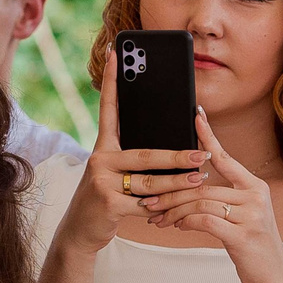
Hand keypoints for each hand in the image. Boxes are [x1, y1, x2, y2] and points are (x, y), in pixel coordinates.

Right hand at [52, 53, 208, 254]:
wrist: (79, 231)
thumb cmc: (105, 198)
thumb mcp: (115, 173)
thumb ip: (134, 160)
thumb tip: (174, 149)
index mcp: (103, 147)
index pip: (109, 108)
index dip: (114, 80)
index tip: (116, 52)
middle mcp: (100, 159)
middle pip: (146, 153)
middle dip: (178, 154)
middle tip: (203, 154)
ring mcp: (102, 181)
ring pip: (151, 181)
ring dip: (179, 183)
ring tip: (201, 179)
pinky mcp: (107, 203)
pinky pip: (145, 205)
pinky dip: (163, 208)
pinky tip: (176, 210)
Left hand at [139, 111, 282, 282]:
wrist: (275, 277)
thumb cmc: (254, 247)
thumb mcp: (242, 218)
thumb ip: (223, 201)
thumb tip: (188, 189)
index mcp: (255, 187)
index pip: (226, 157)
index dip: (208, 136)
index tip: (195, 115)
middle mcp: (255, 196)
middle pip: (203, 184)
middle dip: (171, 192)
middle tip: (149, 198)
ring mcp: (251, 216)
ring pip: (200, 202)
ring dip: (173, 209)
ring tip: (157, 217)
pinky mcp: (243, 236)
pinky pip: (205, 221)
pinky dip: (186, 222)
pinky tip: (176, 226)